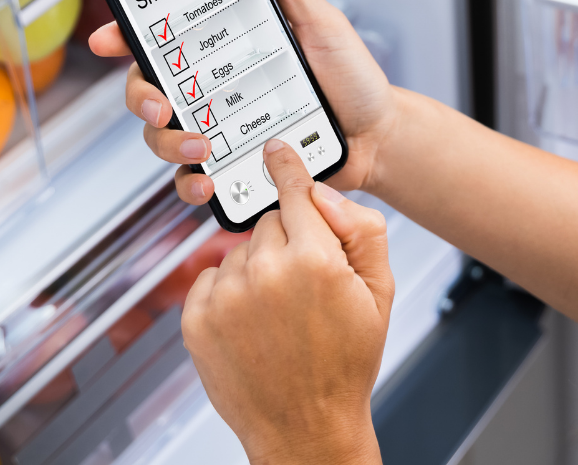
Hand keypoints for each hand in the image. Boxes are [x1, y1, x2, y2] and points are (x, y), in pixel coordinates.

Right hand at [89, 0, 396, 203]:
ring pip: (161, 137)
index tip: (106, 38)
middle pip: (148, 89)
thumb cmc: (351, 76)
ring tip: (201, 145)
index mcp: (226, 50)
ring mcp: (219, 130)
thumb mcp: (322, 24)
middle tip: (163, 104)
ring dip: (167, 143)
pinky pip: (191, 180)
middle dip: (140, 97)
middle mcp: (214, 89)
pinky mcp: (232, 168)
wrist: (378, 135)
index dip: (124, 37)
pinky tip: (206, 182)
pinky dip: (189, 184)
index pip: (165, 40)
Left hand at [183, 139, 391, 464]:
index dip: (287, 168)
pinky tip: (252, 319)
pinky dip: (228, 288)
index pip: (295, 191)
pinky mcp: (197, 320)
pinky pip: (210, 275)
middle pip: (271, 220)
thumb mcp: (381, 291)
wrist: (307, 427)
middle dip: (288, 239)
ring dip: (257, 265)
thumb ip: (362, 229)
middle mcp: (265, 272)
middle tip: (305, 280)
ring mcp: (226, 297)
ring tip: (279, 309)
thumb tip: (324, 194)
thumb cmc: (347, 361)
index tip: (275, 150)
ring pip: (241, 248)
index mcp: (315, 259)